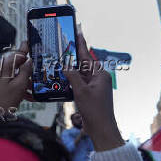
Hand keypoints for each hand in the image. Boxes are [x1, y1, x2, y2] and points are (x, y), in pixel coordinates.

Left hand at [0, 41, 32, 119]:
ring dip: (25, 80)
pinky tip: (27, 95)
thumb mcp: (20, 85)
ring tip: (33, 88)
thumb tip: (30, 61)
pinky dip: (19, 86)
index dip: (26, 49)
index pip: (17, 54)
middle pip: (17, 64)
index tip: (30, 42)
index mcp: (2, 66)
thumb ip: (26, 70)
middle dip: (27, 69)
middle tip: (37, 71)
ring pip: (15, 73)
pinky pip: (10, 81)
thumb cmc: (5, 101)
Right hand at [63, 33, 124, 151]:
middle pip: (83, 64)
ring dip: (70, 70)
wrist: (101, 129)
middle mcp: (98, 79)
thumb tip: (65, 65)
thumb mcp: (81, 92)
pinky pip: (78, 83)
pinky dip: (71, 81)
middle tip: (63, 45)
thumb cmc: (95, 111)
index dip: (81, 44)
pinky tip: (62, 78)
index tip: (78, 31)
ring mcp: (94, 87)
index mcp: (100, 75)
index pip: (88, 56)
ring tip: (59, 60)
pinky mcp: (89, 95)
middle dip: (72, 56)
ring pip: (79, 74)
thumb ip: (72, 76)